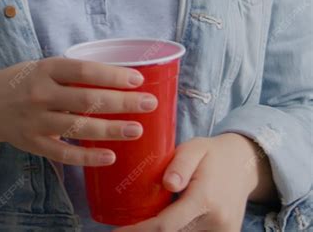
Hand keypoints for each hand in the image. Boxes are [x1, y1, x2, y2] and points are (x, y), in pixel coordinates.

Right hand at [0, 56, 158, 166]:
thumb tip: (116, 76)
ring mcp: (36, 121)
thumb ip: (73, 73)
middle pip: (87, 99)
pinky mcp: (34, 144)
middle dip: (122, 102)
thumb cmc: (23, 81)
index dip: (112, 75)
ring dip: (111, 130)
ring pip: (79, 127)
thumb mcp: (44, 67)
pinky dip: (88, 157)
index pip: (84, 70)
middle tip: (148, 103)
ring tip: (136, 130)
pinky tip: (110, 156)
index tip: (138, 79)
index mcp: (46, 69)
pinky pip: (64, 153)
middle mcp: (41, 94)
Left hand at [116, 134, 261, 231]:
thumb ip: (180, 165)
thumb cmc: (212, 154)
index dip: (140, 231)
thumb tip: (168, 183)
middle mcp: (216, 221)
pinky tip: (167, 221)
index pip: (166, 224)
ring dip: (165, 231)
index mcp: (205, 198)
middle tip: (129, 225)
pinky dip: (179, 230)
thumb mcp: (194, 148)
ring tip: (147, 220)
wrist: (244, 164)